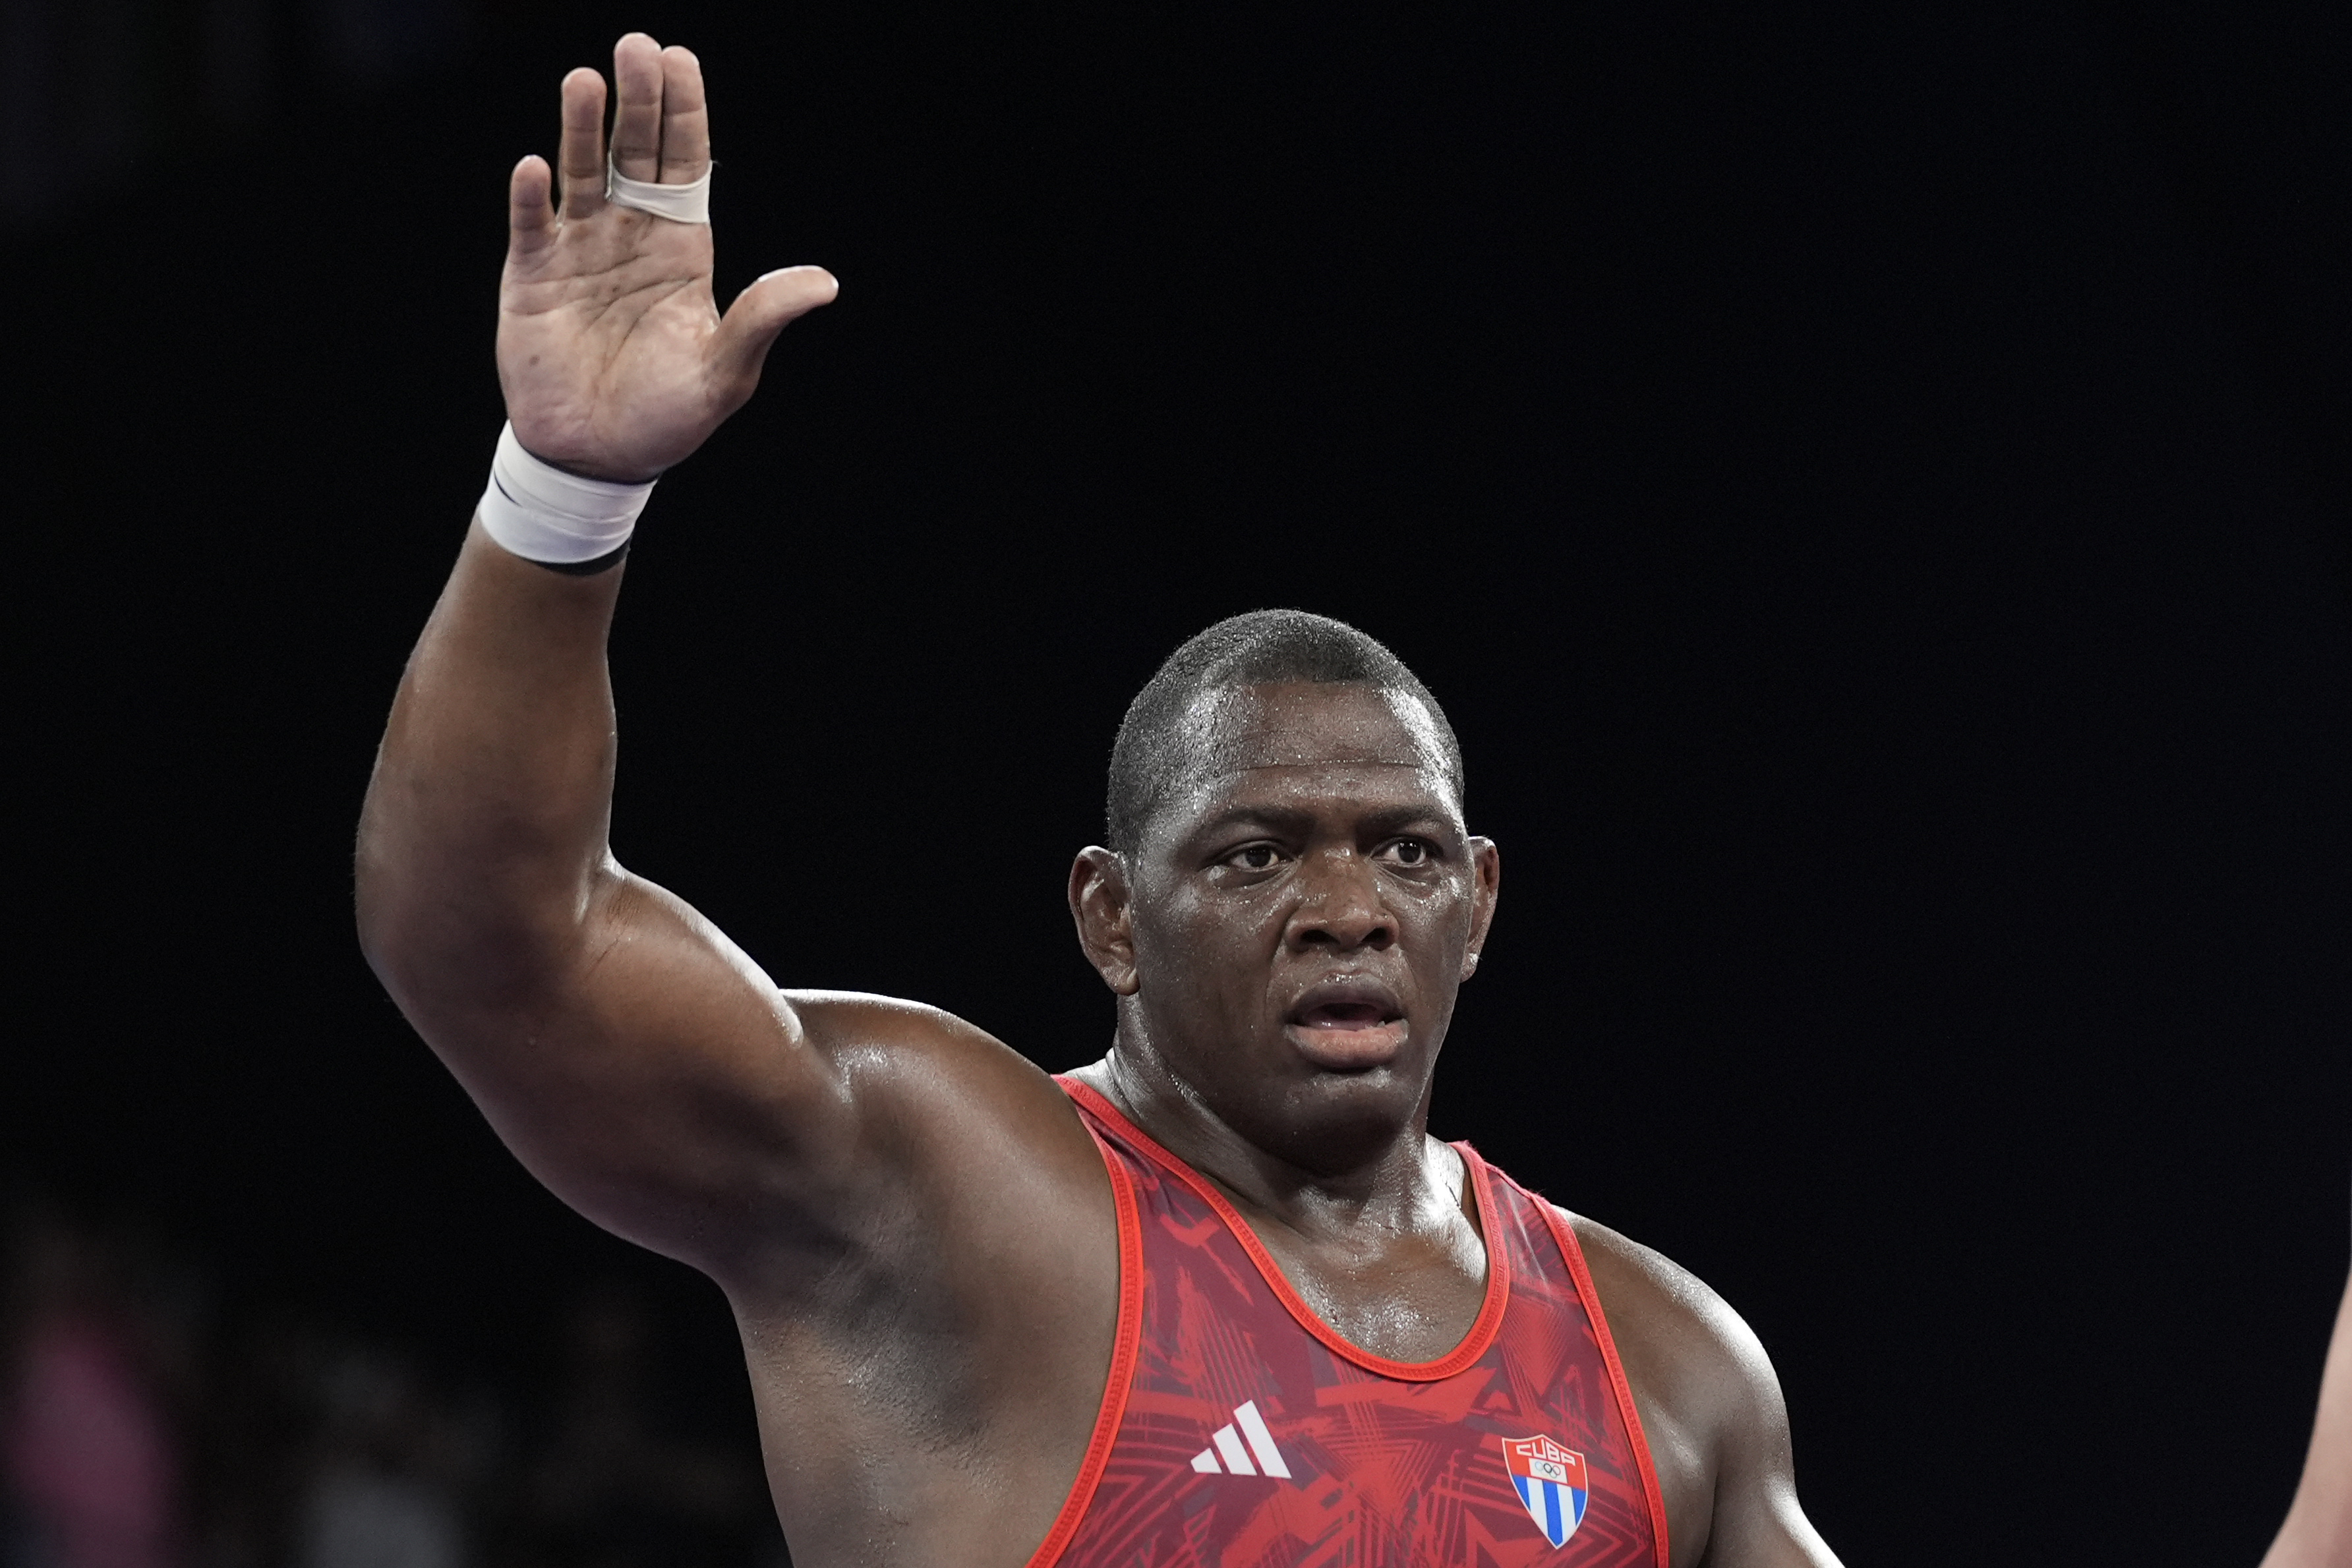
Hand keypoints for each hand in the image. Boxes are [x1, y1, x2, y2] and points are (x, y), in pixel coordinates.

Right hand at [497, 34, 835, 482]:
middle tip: (638, 48)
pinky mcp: (532, 278)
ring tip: (587, 81)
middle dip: (638, 102)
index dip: (683, 114)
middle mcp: (630, 236)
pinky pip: (532, 227)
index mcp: (682, 248)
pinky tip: (536, 168)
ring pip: (582, 175)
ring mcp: (578, 251)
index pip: (685, 166)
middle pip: (634, 154)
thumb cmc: (667, 416)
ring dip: (582, 129)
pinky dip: (532, 199)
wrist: (600, 457)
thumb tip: (824, 283)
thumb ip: (762, 320)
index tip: (681, 61)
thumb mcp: (724, 372)